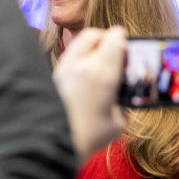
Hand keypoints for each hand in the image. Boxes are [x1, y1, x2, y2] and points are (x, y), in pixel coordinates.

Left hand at [52, 27, 127, 158]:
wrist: (50, 145)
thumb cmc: (87, 137)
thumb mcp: (116, 124)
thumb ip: (120, 105)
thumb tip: (119, 101)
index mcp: (101, 73)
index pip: (114, 37)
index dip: (123, 40)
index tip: (127, 51)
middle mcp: (81, 64)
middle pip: (93, 34)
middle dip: (105, 40)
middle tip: (113, 54)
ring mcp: (63, 68)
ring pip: (77, 43)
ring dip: (89, 49)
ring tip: (96, 66)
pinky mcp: (52, 76)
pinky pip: (67, 57)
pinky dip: (77, 60)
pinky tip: (82, 79)